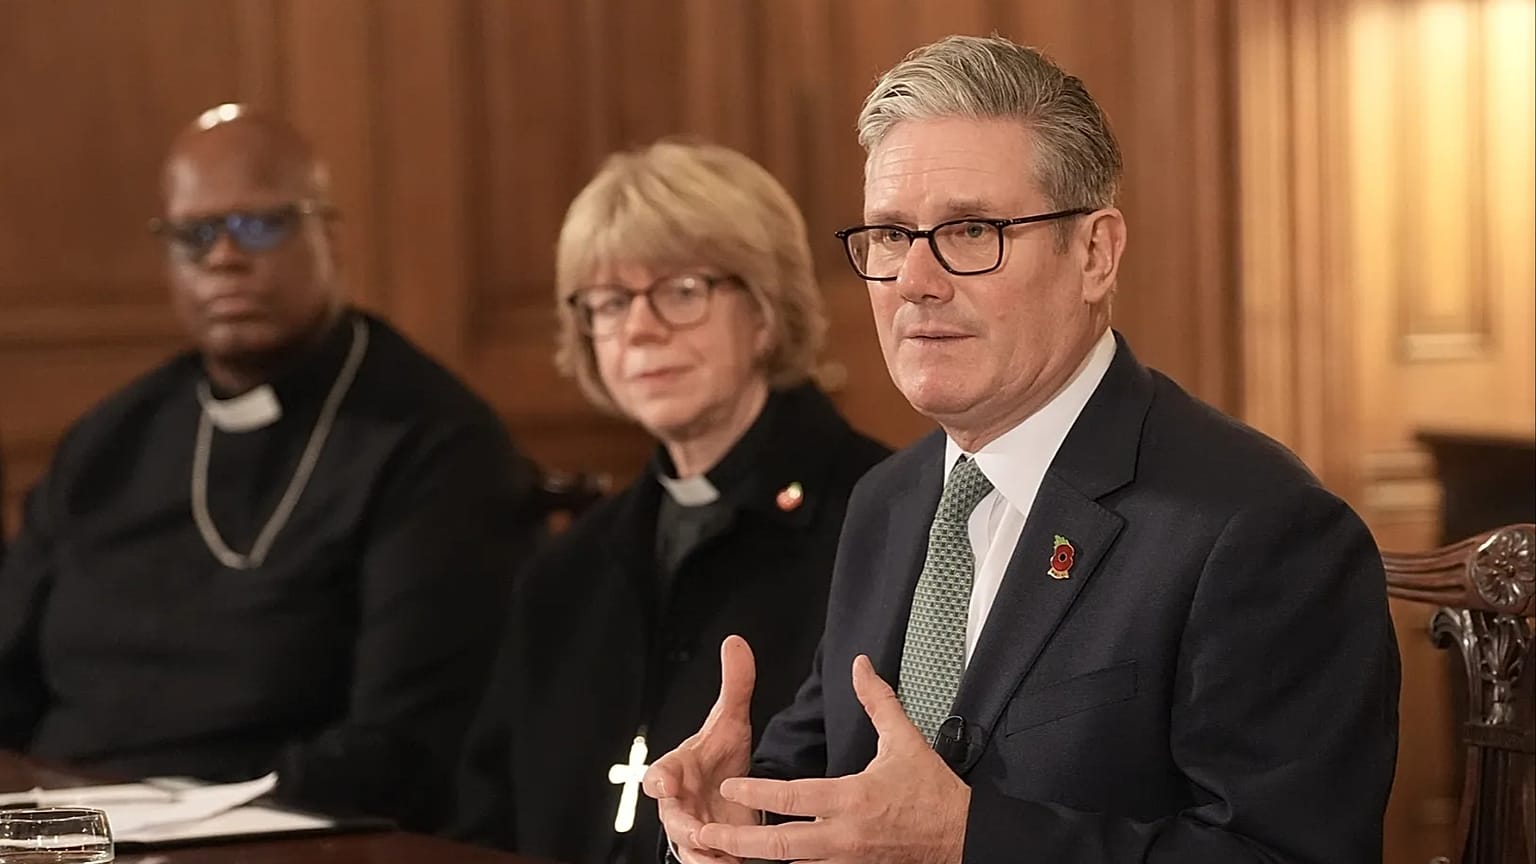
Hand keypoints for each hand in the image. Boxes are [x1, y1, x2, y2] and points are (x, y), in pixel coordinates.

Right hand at [644, 635, 760, 862]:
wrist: (729, 791)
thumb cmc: (720, 757)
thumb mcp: (730, 722)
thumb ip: (734, 686)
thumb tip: (735, 642)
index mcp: (676, 771)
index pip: (658, 774)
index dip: (659, 778)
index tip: (664, 783)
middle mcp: (677, 804)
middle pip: (672, 819)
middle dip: (684, 827)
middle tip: (701, 834)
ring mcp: (690, 830)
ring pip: (688, 848)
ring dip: (703, 854)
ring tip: (723, 860)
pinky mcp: (707, 851)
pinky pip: (704, 862)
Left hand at [697, 655, 969, 863]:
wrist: (964, 838)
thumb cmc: (933, 792)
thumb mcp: (904, 741)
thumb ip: (877, 701)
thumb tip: (860, 665)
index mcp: (853, 800)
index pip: (795, 797)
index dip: (759, 790)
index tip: (730, 781)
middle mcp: (845, 836)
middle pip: (782, 845)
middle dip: (740, 841)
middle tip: (706, 833)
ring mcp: (848, 861)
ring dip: (758, 859)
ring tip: (723, 851)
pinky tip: (763, 863)